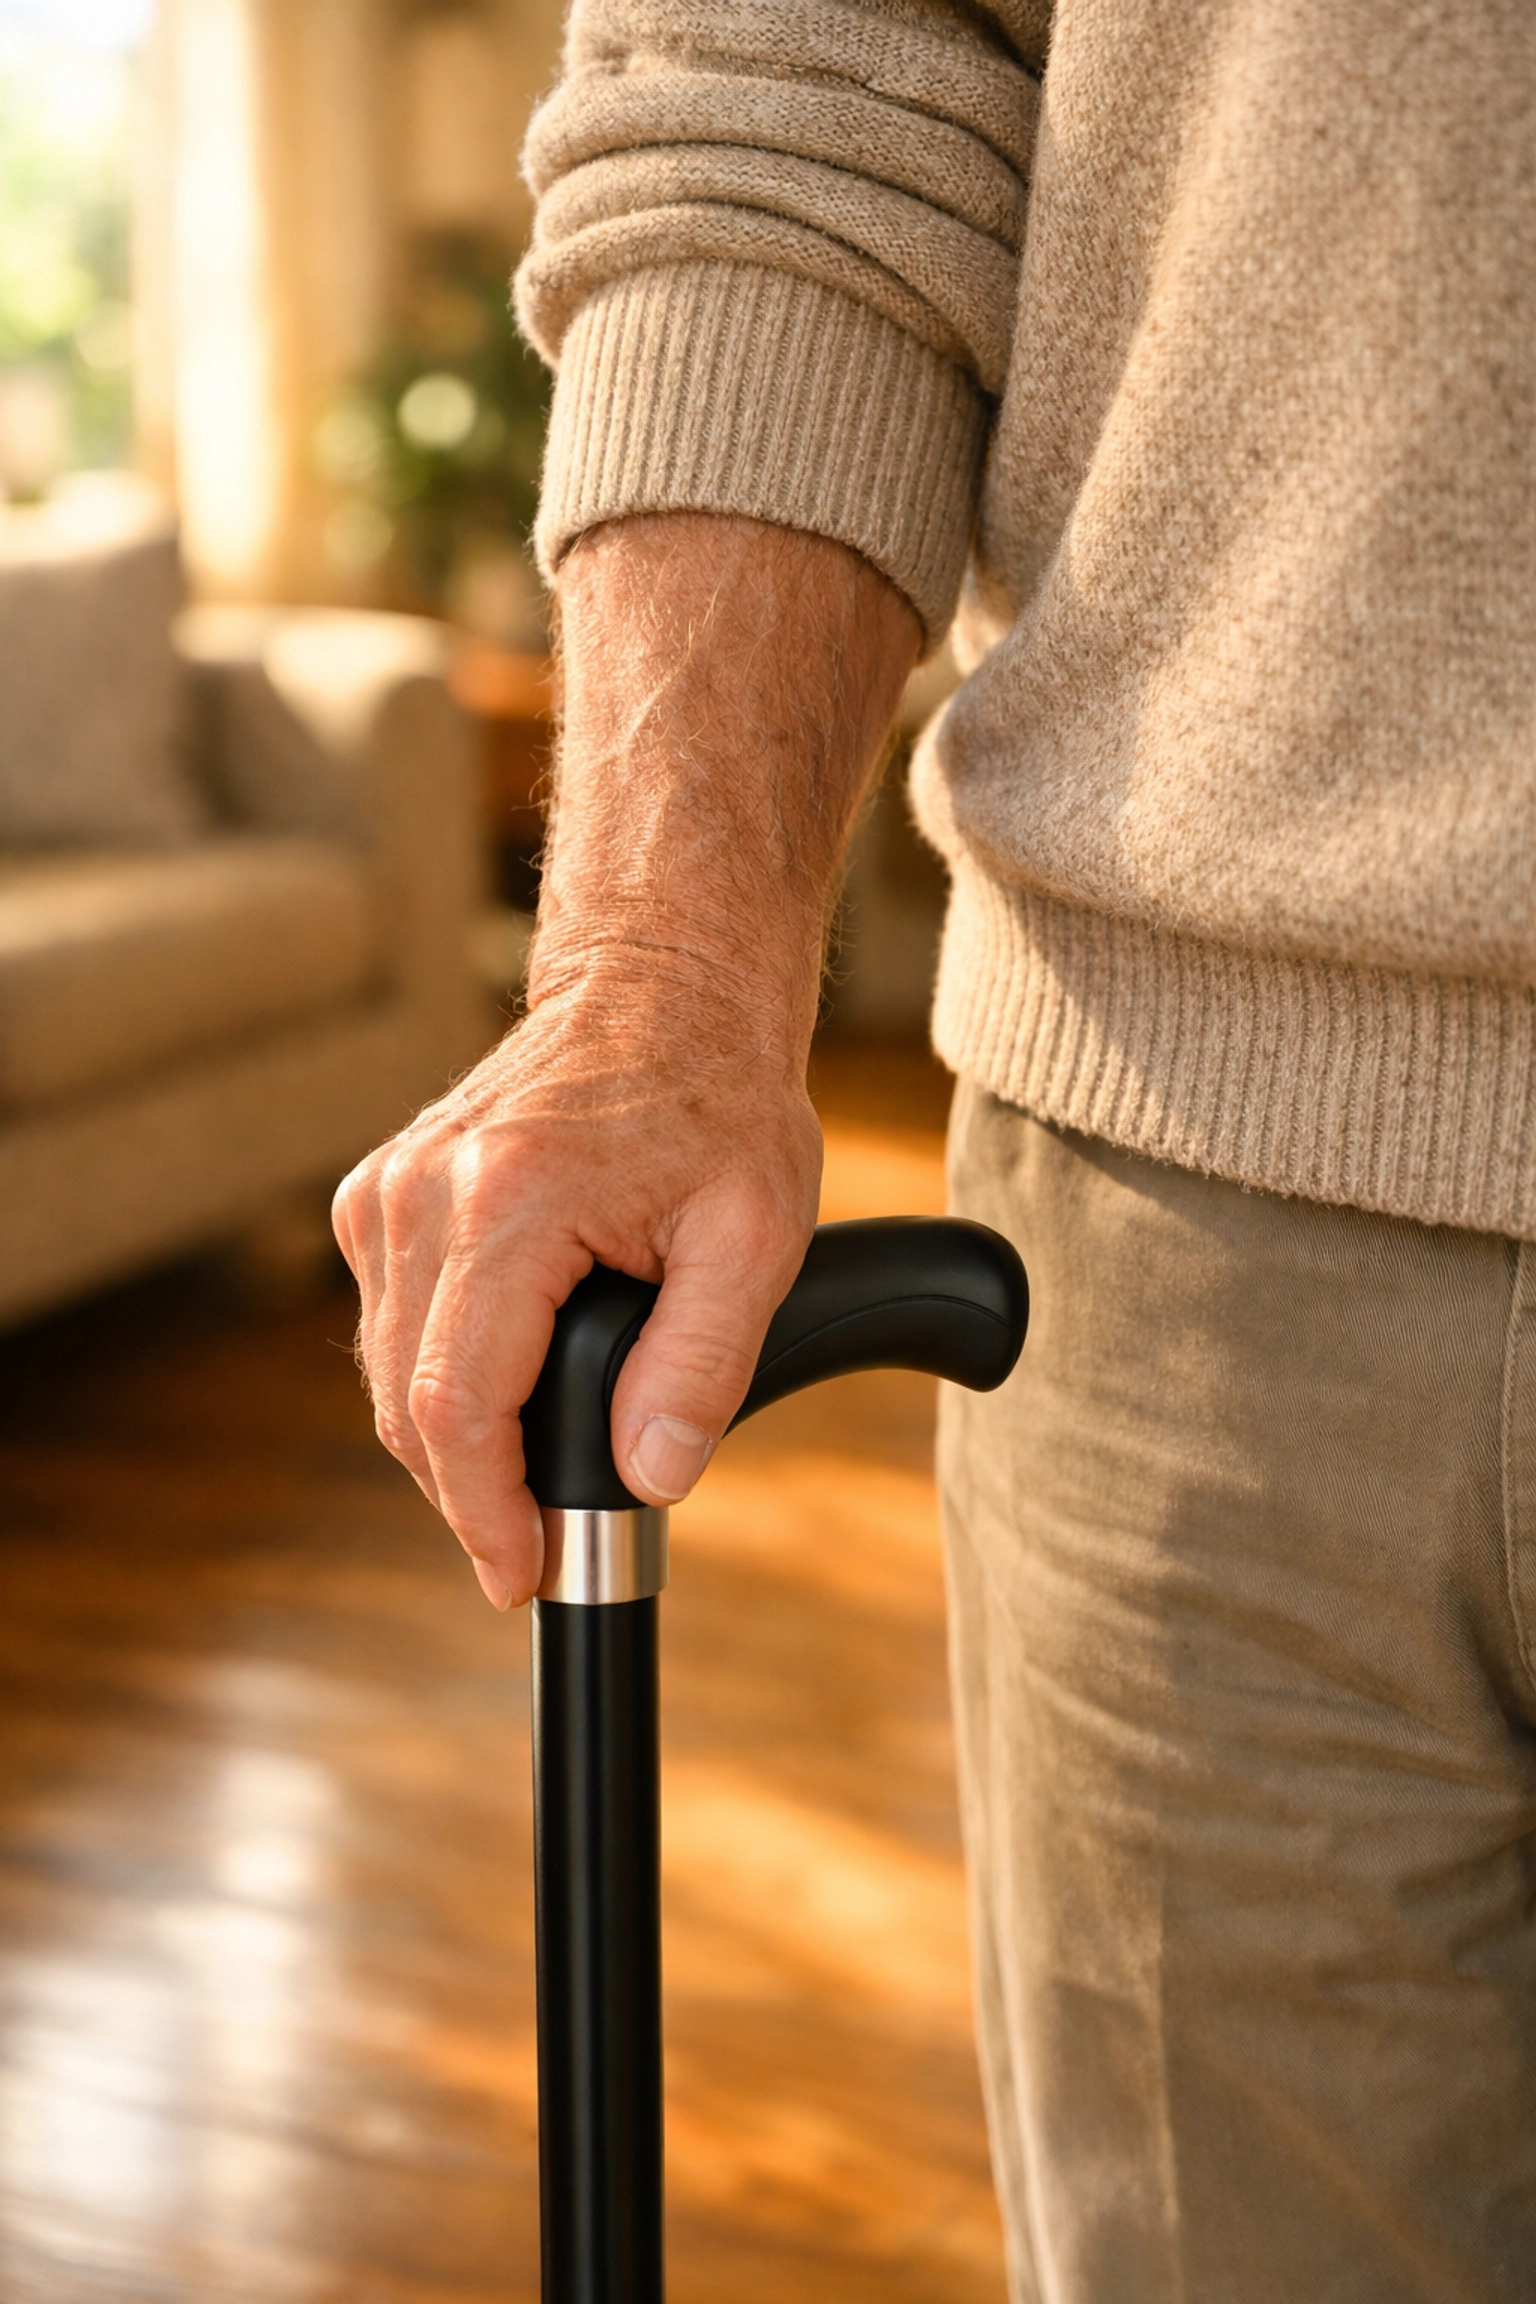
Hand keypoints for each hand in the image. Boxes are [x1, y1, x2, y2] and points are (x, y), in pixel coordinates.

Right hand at [335, 512, 919, 1607]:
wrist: (664, 985)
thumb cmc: (719, 1098)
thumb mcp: (756, 1234)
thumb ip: (703, 1364)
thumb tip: (648, 1478)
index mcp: (509, 1198)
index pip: (455, 1403)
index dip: (483, 1512)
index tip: (521, 1574)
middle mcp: (423, 1190)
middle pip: (408, 1403)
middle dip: (472, 1496)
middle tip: (543, 1549)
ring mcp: (390, 1186)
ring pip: (387, 1372)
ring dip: (453, 1445)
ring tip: (534, 1486)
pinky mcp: (383, 1191)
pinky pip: (389, 1325)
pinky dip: (438, 1382)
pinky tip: (506, 1400)